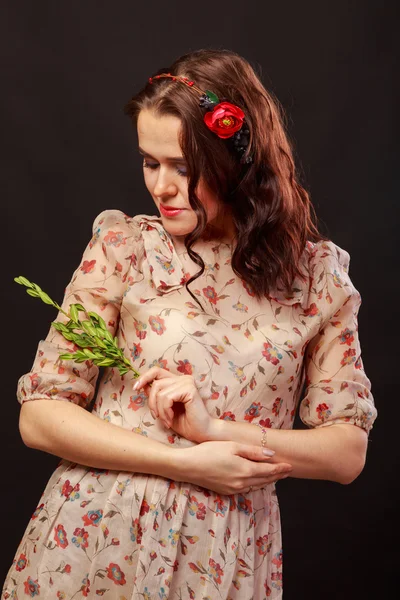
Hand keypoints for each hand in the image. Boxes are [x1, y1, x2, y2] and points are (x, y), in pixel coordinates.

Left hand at [133, 367, 211, 442]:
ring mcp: (187, 382)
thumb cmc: (185, 423)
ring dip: (159, 410)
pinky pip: (167, 398)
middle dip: (151, 402)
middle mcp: (183, 379)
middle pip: (155, 383)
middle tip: (157, 417)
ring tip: (166, 421)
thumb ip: (157, 396)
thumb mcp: (164, 409)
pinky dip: (165, 411)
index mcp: (177, 381)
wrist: (201, 433)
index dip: (144, 377)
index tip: (135, 388)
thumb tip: (142, 385)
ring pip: (159, 392)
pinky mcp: (189, 389)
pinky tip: (170, 419)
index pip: (156, 371)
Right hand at [174, 441, 292, 494]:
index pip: (269, 471)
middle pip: (265, 480)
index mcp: (245, 470)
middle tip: (287, 471)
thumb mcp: (233, 446)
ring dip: (267, 481)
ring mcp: (234, 489)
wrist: (189, 466)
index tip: (290, 466)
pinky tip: (256, 481)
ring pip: (256, 486)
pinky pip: (246, 489)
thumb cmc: (209, 451)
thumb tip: (271, 455)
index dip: (280, 469)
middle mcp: (242, 483)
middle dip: (277, 475)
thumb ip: (253, 452)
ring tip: (276, 476)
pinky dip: (255, 485)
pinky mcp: (226, 492)